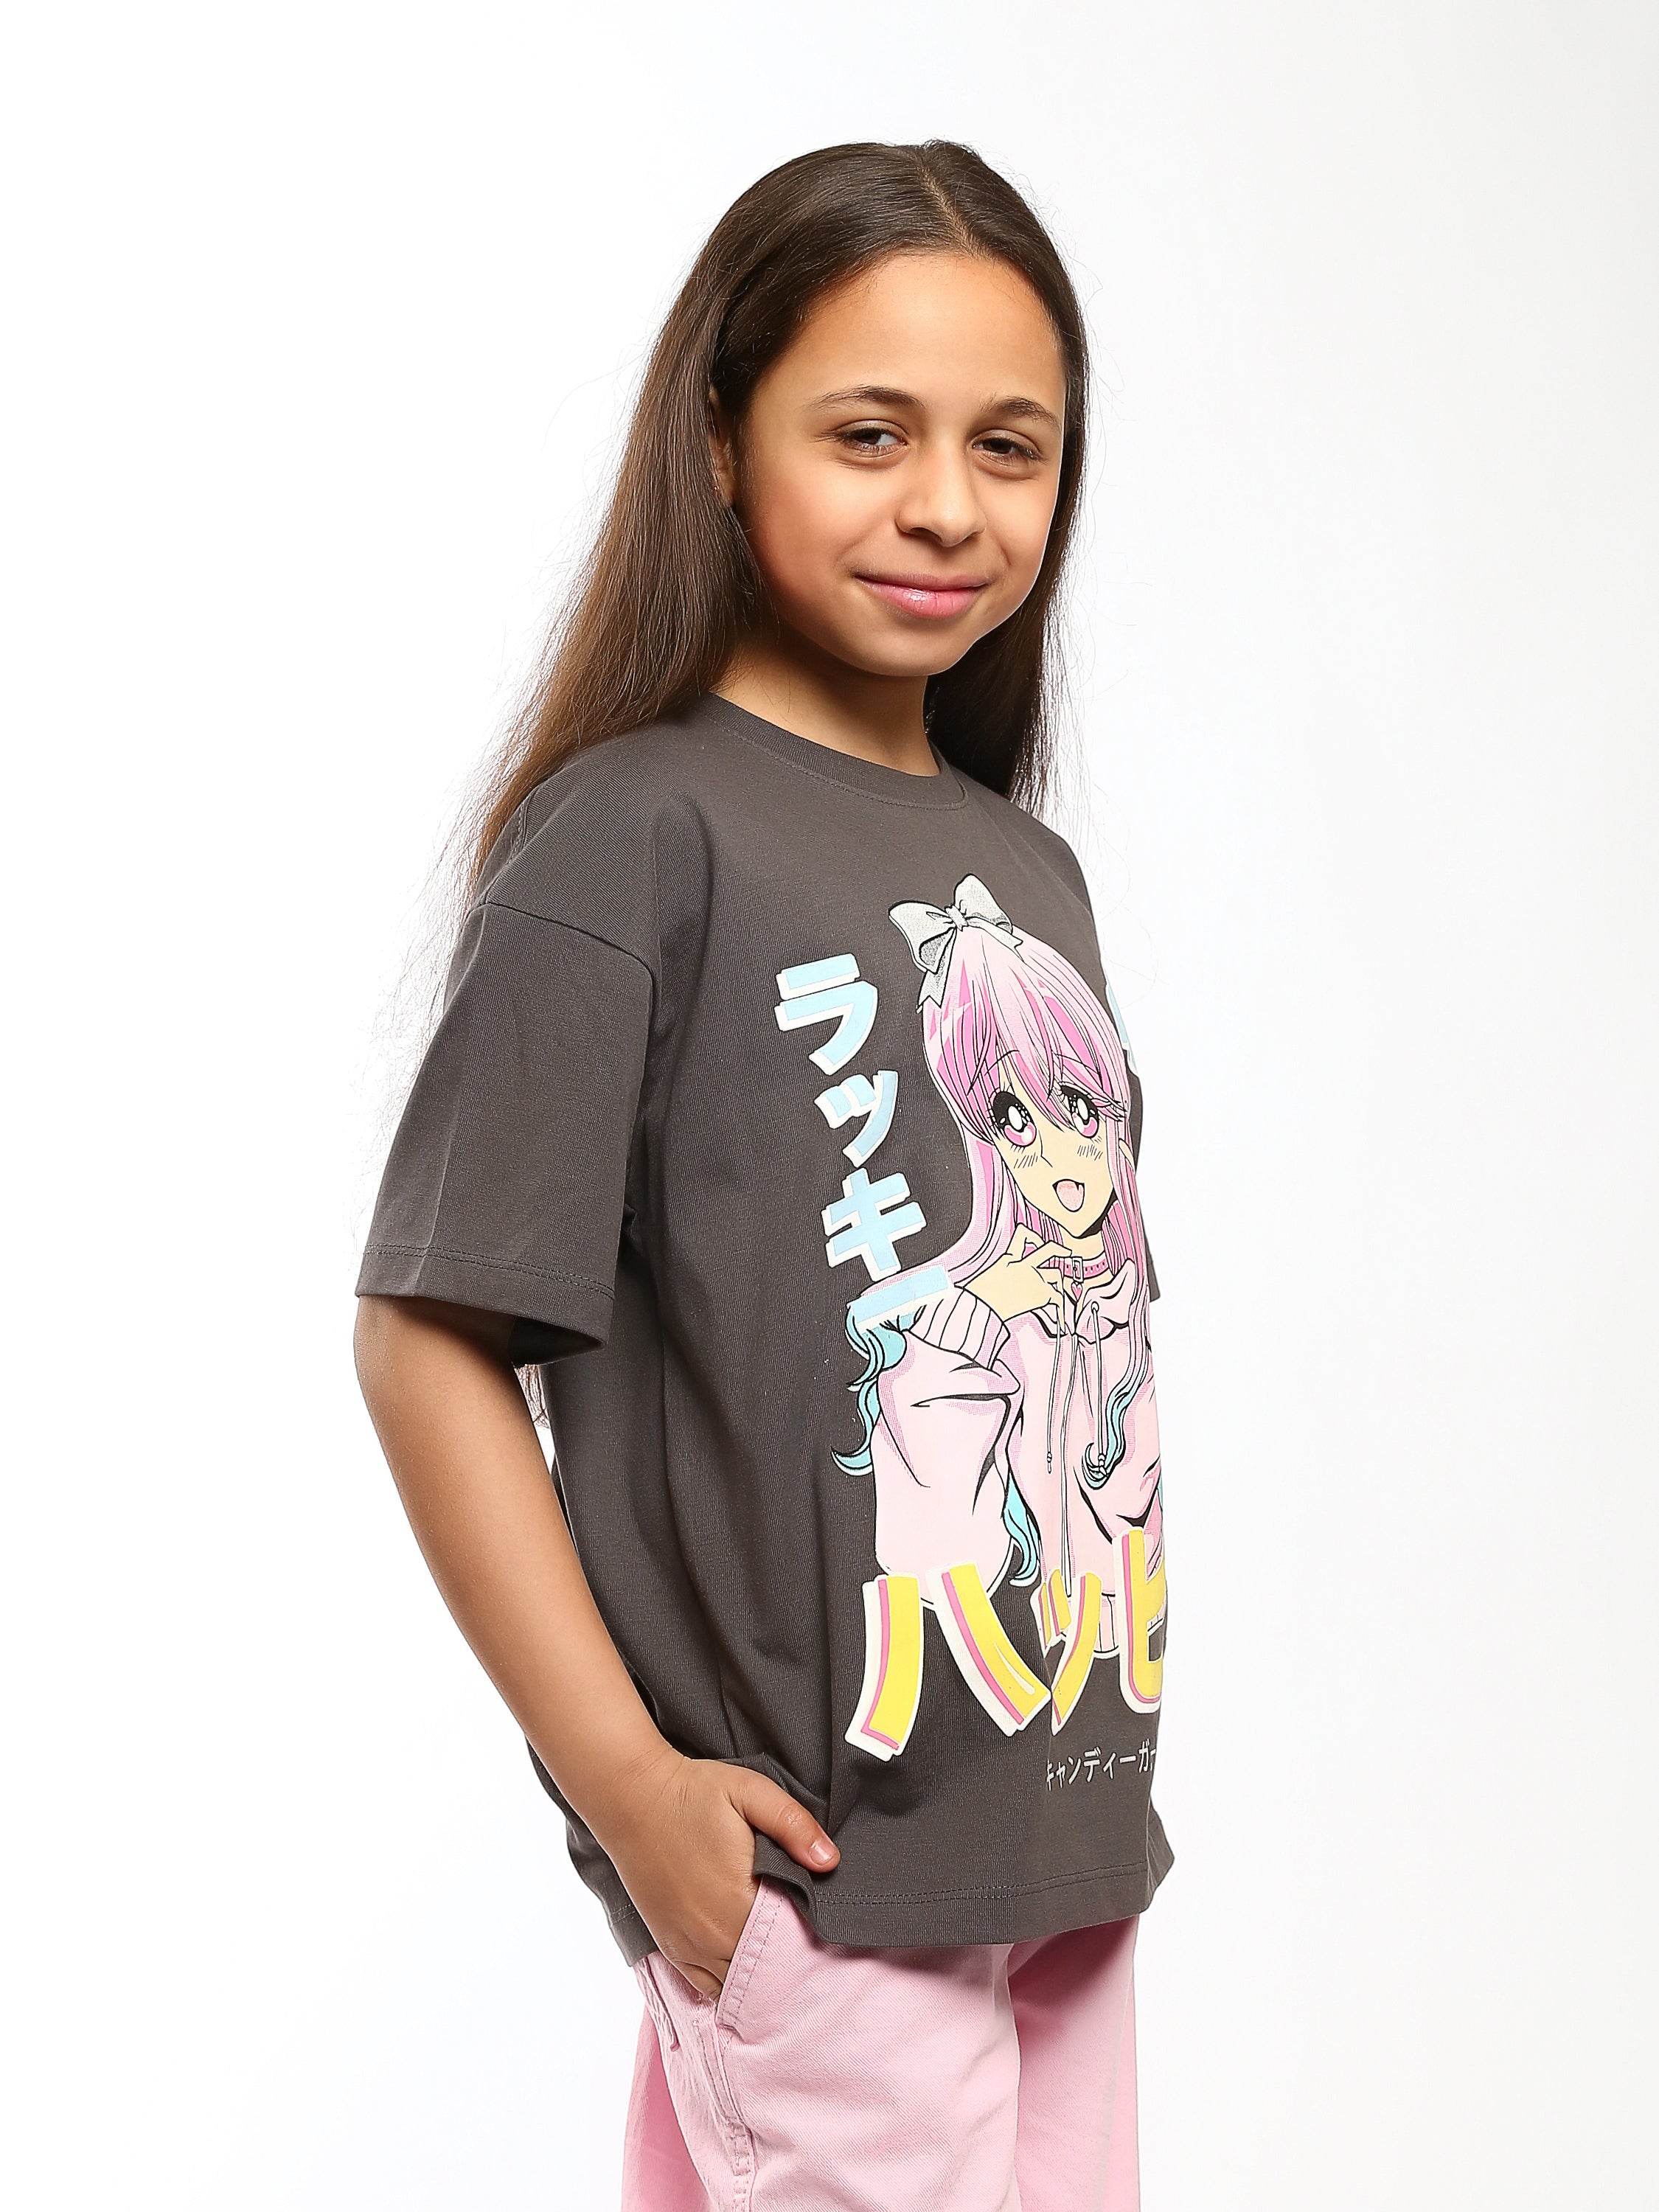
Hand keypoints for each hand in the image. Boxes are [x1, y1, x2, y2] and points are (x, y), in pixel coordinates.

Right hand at [601, 1747, 838, 1997]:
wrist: (633, 1797)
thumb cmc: (694, 1792)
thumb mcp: (752, 1792)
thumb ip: (794, 1826)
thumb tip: (830, 1862)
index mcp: (741, 1900)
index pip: (793, 1941)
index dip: (813, 1936)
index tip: (826, 1925)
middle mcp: (714, 1935)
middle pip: (768, 1970)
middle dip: (790, 1960)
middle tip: (810, 1944)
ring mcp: (689, 1946)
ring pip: (738, 1985)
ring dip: (760, 1976)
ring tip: (778, 1954)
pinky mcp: (670, 1946)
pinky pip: (706, 1987)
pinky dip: (728, 1984)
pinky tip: (743, 1969)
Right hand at [967, 1226, 1069, 1321]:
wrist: (983, 1304)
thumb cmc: (978, 1294)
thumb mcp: (983, 1277)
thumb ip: (993, 1275)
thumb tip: (980, 1284)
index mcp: (1008, 1258)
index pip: (1022, 1236)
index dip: (1030, 1236)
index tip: (1034, 1239)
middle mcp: (1025, 1265)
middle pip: (1048, 1250)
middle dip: (1059, 1250)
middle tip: (1065, 1251)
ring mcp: (1036, 1279)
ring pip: (1056, 1274)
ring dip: (1059, 1282)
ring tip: (1060, 1288)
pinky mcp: (1042, 1294)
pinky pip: (1059, 1297)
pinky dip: (1061, 1306)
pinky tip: (1061, 1312)